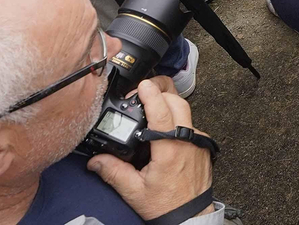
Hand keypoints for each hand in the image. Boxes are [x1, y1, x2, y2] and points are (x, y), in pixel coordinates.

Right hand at [89, 80, 214, 220]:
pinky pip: (190, 125)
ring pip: (186, 112)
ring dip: (169, 105)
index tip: (142, 85)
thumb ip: (114, 172)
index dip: (151, 95)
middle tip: (142, 95)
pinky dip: (177, 121)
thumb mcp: (134, 191)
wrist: (190, 217)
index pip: (162, 112)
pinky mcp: (203, 146)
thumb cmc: (166, 205)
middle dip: (160, 93)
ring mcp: (198, 142)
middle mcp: (188, 141)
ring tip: (151, 109)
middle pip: (177, 102)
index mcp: (170, 149)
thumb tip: (95, 160)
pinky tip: (164, 129)